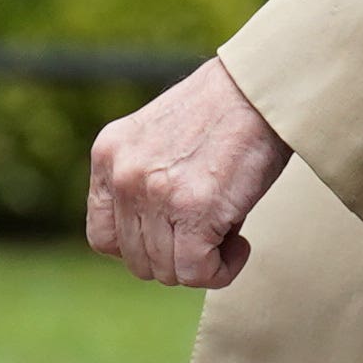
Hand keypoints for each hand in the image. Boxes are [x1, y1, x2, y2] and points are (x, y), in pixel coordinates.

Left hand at [85, 56, 293, 287]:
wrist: (260, 89)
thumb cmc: (223, 112)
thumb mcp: (158, 139)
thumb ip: (143, 181)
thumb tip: (156, 241)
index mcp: (109, 154)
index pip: (102, 236)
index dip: (139, 247)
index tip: (172, 236)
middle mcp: (124, 175)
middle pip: (137, 260)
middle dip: (176, 256)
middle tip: (209, 232)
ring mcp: (156, 194)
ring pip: (167, 271)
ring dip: (202, 263)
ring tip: (228, 231)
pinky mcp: (194, 211)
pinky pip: (197, 273)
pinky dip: (222, 270)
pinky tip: (240, 245)